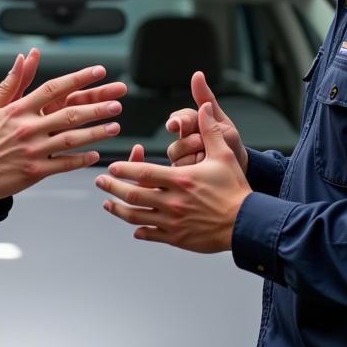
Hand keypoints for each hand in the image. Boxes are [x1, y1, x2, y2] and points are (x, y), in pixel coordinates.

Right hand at [0, 51, 122, 200]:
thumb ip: (12, 82)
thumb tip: (25, 57)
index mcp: (19, 110)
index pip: (54, 88)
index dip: (79, 78)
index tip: (99, 72)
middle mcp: (28, 128)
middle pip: (69, 114)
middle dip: (96, 108)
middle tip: (117, 103)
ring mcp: (33, 150)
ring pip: (71, 139)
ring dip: (96, 133)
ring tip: (115, 127)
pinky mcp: (35, 171)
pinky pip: (63, 164)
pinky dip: (80, 159)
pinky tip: (96, 154)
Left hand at [96, 102, 250, 252]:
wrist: (247, 223)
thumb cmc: (235, 189)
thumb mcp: (224, 155)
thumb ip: (210, 130)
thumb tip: (204, 107)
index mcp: (180, 179)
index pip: (142, 172)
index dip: (124, 168)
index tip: (112, 166)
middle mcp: (172, 201)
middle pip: (133, 194)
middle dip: (112, 188)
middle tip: (100, 182)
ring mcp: (173, 222)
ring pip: (137, 217)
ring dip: (119, 210)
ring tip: (108, 204)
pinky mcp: (178, 238)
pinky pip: (152, 235)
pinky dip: (140, 230)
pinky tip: (134, 228)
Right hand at [164, 71, 245, 170]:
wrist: (240, 168)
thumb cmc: (229, 141)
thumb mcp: (221, 120)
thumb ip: (206, 99)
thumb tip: (197, 74)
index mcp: (190, 125)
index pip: (179, 119)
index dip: (178, 121)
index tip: (177, 124)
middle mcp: (182, 141)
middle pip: (176, 139)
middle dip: (191, 141)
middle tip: (203, 142)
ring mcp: (180, 158)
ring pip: (176, 155)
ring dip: (195, 155)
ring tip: (209, 156)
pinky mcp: (181, 173)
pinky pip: (181, 169)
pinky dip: (195, 168)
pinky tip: (205, 168)